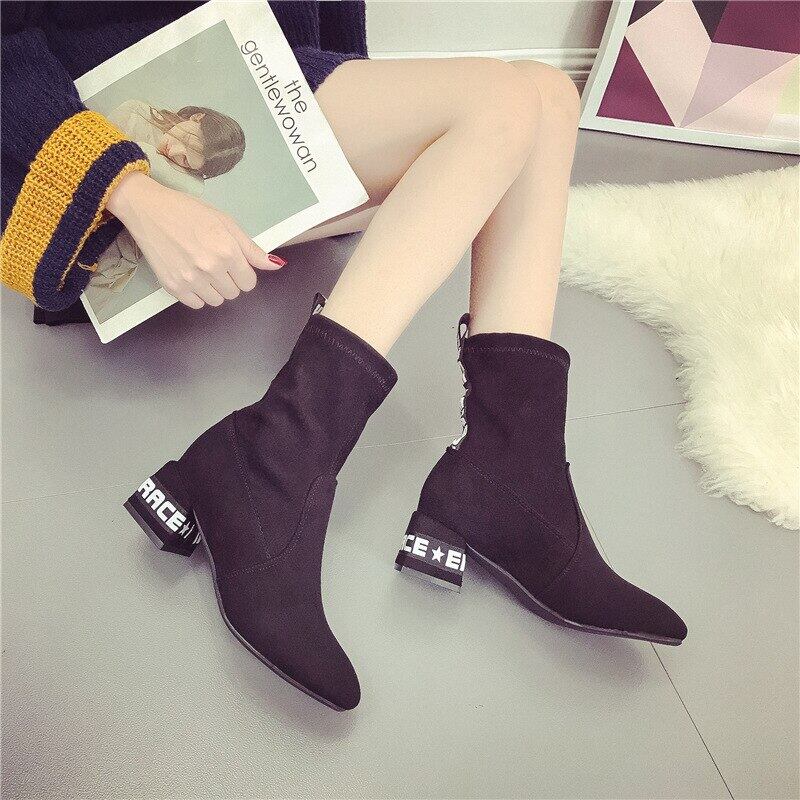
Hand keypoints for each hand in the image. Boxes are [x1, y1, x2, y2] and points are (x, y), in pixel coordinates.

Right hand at [106, 171, 285, 308]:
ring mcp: (190, 279)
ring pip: (216, 301)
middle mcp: (210, 268)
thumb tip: (274, 265)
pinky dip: (197, 294)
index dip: (243, 273)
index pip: (249, 282)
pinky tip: (191, 276)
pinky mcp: (172, 286)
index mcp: (226, 251)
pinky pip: (196, 304)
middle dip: (229, 280)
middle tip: (216, 263)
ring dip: (214, 289)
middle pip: (234, 293)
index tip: (234, 264)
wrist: (149, 210)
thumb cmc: (188, 211)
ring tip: (203, 269)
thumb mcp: (225, 223)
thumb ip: (251, 249)